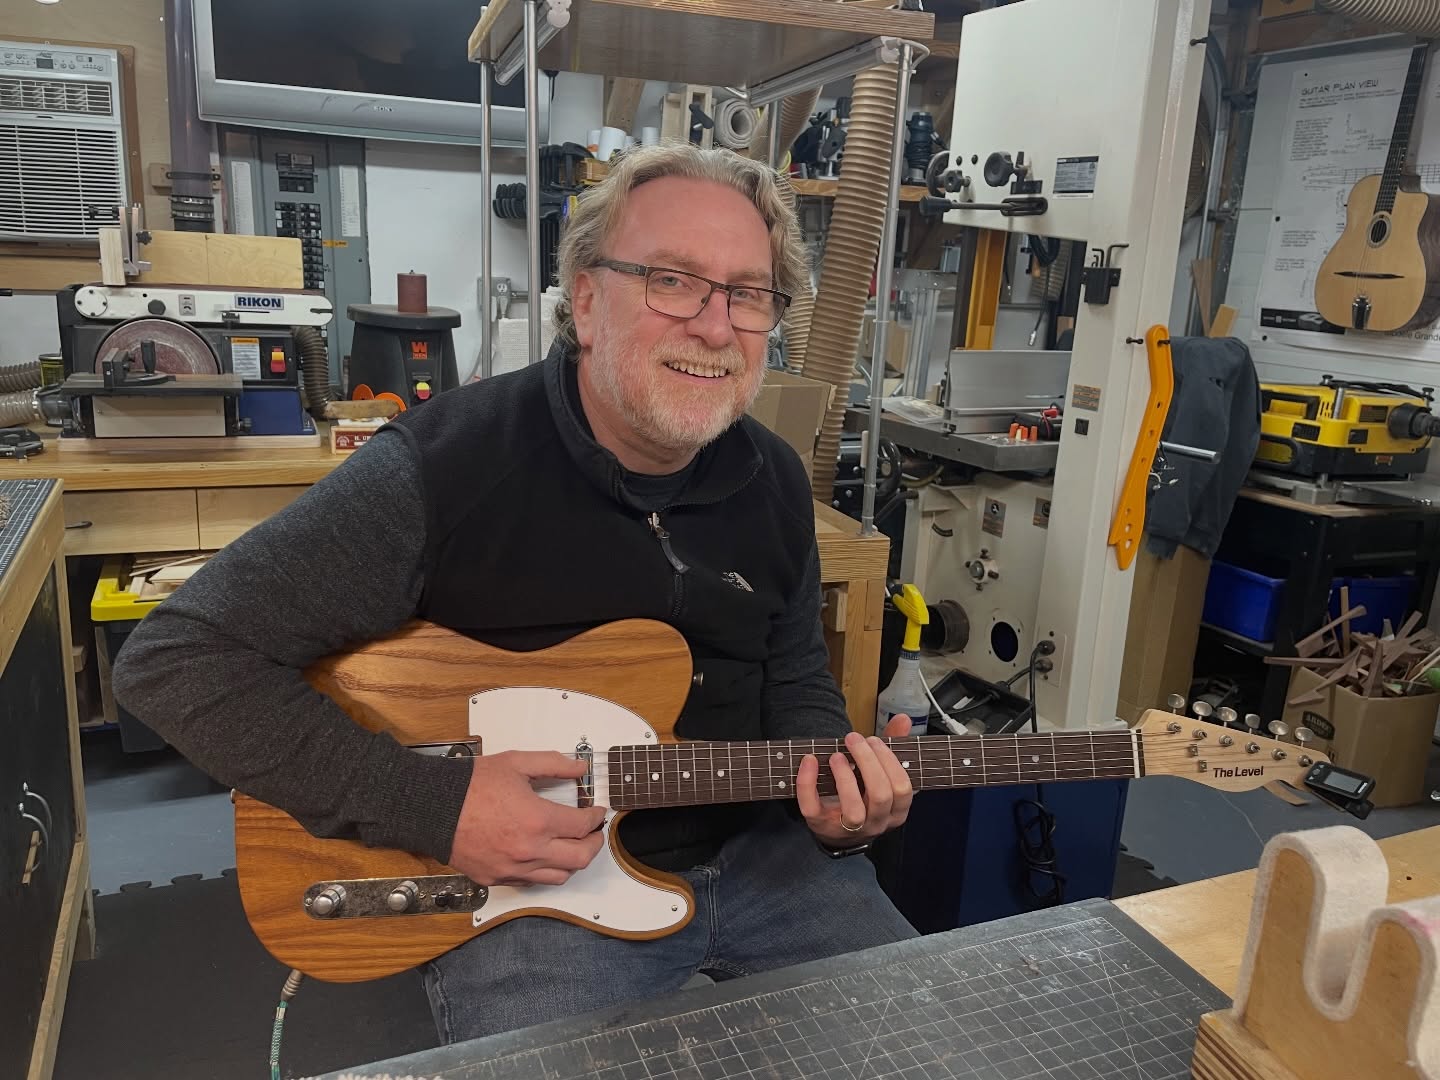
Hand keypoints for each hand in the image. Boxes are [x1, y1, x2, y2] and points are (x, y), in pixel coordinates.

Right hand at [448, 751, 606, 886]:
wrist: (432, 808)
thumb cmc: (468, 786)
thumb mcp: (515, 763)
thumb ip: (552, 764)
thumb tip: (579, 768)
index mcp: (538, 820)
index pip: (583, 825)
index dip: (596, 817)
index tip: (596, 811)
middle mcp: (529, 850)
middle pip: (580, 858)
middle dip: (594, 844)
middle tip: (594, 833)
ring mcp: (513, 868)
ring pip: (559, 876)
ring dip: (573, 861)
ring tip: (574, 847)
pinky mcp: (497, 878)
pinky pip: (532, 882)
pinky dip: (545, 871)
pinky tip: (545, 857)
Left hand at [795, 714, 914, 847]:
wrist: (836, 828)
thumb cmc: (862, 795)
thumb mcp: (880, 773)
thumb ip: (892, 747)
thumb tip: (903, 718)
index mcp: (895, 811)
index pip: (902, 788)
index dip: (889, 761)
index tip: (873, 740)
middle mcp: (876, 822)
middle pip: (881, 795)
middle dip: (868, 762)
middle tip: (853, 739)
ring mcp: (849, 829)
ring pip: (853, 810)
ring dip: (845, 777)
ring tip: (836, 755)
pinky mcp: (820, 825)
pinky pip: (812, 807)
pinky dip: (808, 782)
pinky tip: (809, 760)